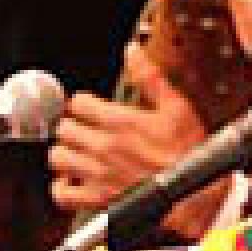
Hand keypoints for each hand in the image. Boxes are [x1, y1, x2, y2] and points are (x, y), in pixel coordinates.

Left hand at [48, 44, 222, 239]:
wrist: (193, 191)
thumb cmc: (188, 150)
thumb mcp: (175, 105)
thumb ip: (149, 76)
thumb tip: (133, 51)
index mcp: (119, 121)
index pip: (78, 102)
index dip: (83, 101)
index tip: (89, 105)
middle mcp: (102, 146)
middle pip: (64, 128)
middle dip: (72, 124)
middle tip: (83, 126)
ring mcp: (97, 173)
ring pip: (58, 157)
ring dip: (65, 151)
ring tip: (77, 149)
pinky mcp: (97, 198)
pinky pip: (62, 193)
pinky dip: (62, 186)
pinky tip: (73, 179)